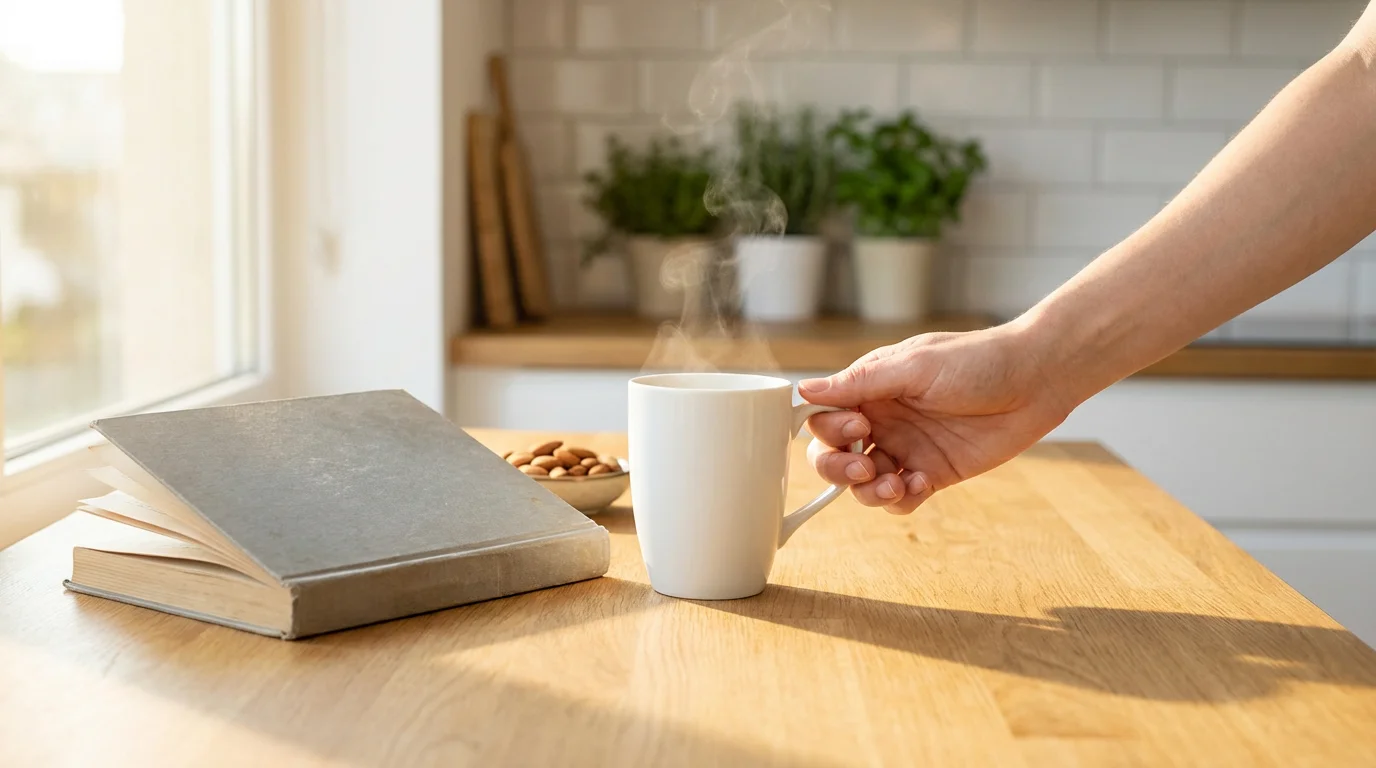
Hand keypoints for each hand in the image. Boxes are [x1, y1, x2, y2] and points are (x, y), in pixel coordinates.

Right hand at [801, 324, 1074, 513]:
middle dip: (837, 468)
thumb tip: (805, 390)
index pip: (824, 417)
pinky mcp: (933, 473)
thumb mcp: (914, 365)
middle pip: (834, 456)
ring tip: (894, 484)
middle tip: (864, 466)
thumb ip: (860, 383)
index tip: (858, 425)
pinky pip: (901, 498)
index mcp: (871, 389)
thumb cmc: (976, 360)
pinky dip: (900, 500)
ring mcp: (907, 449)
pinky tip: (918, 484)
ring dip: (867, 492)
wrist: (1035, 380)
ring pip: (863, 484)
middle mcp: (882, 421)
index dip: (828, 430)